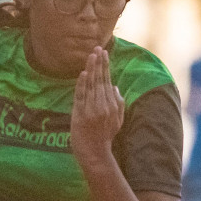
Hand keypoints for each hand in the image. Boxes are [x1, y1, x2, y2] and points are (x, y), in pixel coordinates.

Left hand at [70, 47, 123, 168]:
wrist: (95, 153)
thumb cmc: (105, 137)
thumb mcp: (117, 121)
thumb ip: (119, 104)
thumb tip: (115, 87)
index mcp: (112, 105)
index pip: (108, 81)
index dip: (105, 66)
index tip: (104, 53)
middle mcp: (103, 106)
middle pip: (101, 80)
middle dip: (99, 63)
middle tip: (98, 47)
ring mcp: (92, 110)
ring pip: (92, 86)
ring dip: (91, 69)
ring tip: (91, 55)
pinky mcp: (81, 115)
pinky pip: (81, 97)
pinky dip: (82, 85)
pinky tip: (84, 73)